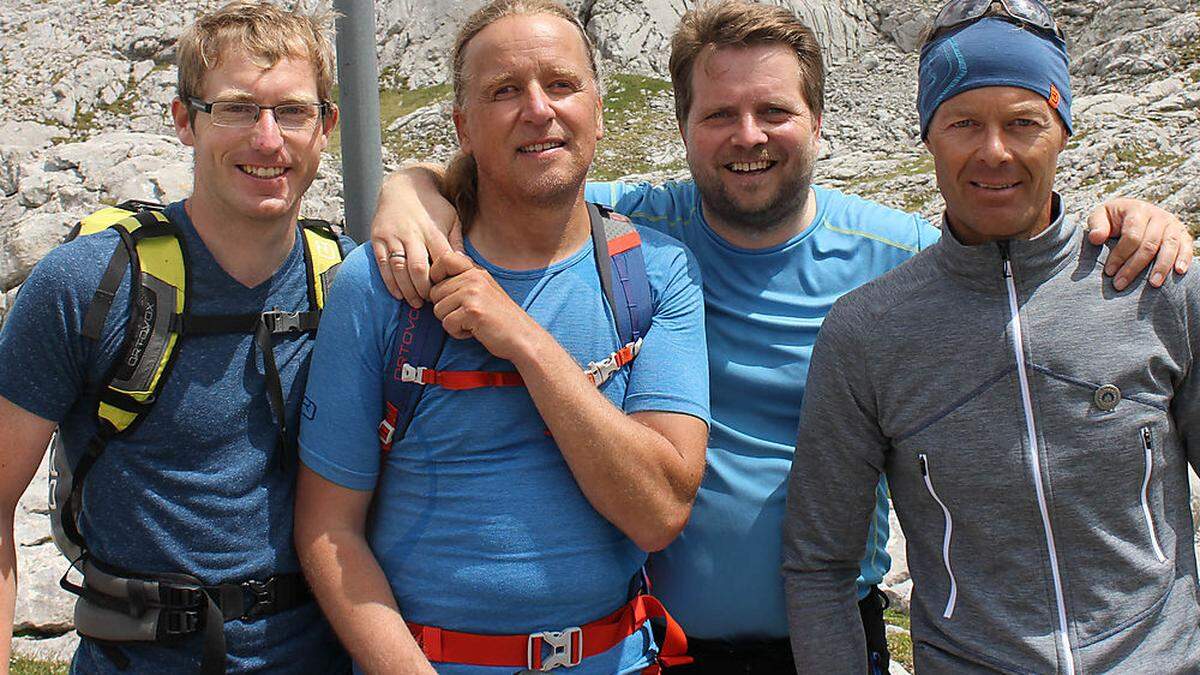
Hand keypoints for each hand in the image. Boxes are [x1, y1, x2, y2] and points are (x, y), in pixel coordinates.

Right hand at [370, 165, 463, 305]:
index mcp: (432, 229)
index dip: (444, 279)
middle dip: (425, 289)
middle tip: (432, 301)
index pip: (440, 260)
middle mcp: (411, 233)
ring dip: (408, 290)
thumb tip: (466, 265)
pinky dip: (390, 283)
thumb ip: (457, 242)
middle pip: (418, 268)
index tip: (449, 290)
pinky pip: (383, 265)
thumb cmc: (433, 206)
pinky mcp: (378, 239)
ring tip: (416, 302)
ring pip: (399, 269)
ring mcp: (393, 236)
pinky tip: (399, 294)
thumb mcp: (451, 218)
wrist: (404, 185)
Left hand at [428, 252, 543, 362]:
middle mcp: (474, 277)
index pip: (443, 259)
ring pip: (438, 309)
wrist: (523, 337)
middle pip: (435, 292)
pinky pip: (447, 324)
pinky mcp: (472, 311)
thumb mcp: (485, 290)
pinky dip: (458, 333)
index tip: (449, 294)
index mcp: (476, 271)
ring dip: (452, 322)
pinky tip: (475, 330)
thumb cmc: (502, 318)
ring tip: (473, 322)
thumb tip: (445, 260)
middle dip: (446, 309)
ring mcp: (473, 293)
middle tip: (468, 315)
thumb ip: (465, 277)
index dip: (436, 277)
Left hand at [1086, 198, 1192, 289]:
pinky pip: (1187, 246)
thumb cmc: (1114, 218)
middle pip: (1149, 245)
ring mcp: (1172, 224)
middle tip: (1120, 285)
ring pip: (1169, 247)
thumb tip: (1096, 238)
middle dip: (1134, 267)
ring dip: (1161, 267)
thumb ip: (1097, 225)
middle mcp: (1158, 216)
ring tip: (1152, 284)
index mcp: (1137, 210)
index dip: (1120, 255)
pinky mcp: (1182, 234)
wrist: (1134, 211)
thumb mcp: (1101, 216)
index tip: (1109, 272)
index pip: (1131, 236)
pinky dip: (1184, 259)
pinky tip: (1178, 272)